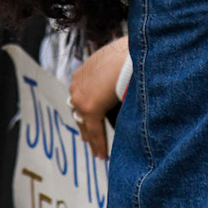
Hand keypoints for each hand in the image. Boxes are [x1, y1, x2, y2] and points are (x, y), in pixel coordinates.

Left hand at [69, 35, 131, 159]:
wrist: (131, 53)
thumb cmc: (131, 52)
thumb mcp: (117, 60)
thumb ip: (114, 71)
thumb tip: (124, 74)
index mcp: (82, 73)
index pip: (81, 96)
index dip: (85, 109)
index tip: (89, 117)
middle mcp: (76, 86)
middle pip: (78, 111)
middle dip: (84, 124)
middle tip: (87, 137)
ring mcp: (81, 98)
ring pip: (84, 124)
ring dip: (91, 137)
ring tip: (96, 151)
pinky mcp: (91, 109)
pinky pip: (94, 130)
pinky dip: (99, 143)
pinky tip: (102, 155)